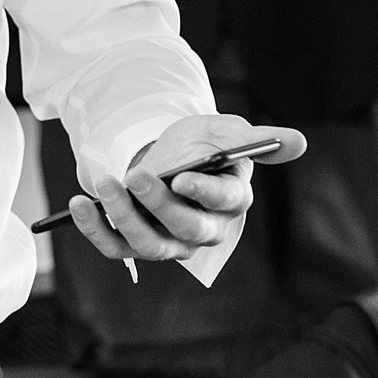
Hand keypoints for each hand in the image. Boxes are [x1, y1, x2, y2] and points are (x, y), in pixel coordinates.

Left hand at [68, 115, 306, 263]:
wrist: (167, 153)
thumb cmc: (202, 144)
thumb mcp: (224, 130)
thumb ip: (256, 138)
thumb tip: (299, 140)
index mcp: (230, 200)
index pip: (224, 203)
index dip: (205, 193)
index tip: (184, 178)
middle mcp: (203, 229)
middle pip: (185, 229)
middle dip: (159, 205)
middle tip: (136, 175)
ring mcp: (168, 241)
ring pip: (149, 244)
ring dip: (123, 217)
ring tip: (105, 184)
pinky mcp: (136, 243)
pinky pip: (116, 247)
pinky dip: (95, 229)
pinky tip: (78, 203)